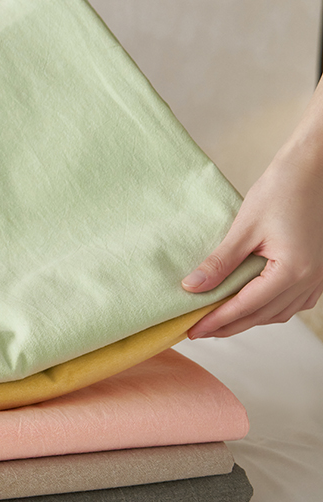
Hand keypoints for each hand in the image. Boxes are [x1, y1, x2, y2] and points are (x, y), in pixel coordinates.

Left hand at [182, 134, 322, 337]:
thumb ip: (219, 262)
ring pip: (278, 312)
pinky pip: (291, 302)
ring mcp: (317, 278)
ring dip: (248, 319)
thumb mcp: (244, 228)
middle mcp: (309, 280)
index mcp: (292, 271)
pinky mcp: (318, 272)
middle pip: (262, 315)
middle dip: (228, 325)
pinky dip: (267, 308)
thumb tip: (192, 288)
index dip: (216, 321)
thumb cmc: (280, 191)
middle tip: (198, 331)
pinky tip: (249, 306)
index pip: (246, 307)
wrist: (313, 170)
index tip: (191, 331)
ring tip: (217, 321)